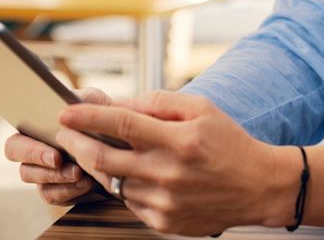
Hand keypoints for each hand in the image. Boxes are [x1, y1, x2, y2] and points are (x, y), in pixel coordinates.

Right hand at [0, 87, 114, 205]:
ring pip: (28, 174)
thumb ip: (85, 100)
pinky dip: (66, 190)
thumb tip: (67, 102)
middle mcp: (33, 141)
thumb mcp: (102, 106)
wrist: (129, 158)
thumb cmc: (109, 127)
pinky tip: (85, 184)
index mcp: (40, 116)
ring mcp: (39, 167)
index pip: (5, 107)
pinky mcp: (52, 189)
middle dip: (32, 152)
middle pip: (12, 148)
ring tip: (78, 171)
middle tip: (56, 157)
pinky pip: (47, 194)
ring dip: (53, 174)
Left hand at [56, 91, 301, 235]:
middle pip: (103, 158)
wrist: (258, 187)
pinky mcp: (163, 222)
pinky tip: (136, 174)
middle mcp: (167, 173)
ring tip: (102, 151)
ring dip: (101, 166)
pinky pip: (128, 202)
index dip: (88, 117)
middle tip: (65, 133)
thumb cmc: (229, 143)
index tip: (66, 111)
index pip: (121, 124)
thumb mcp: (201, 109)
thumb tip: (118, 103)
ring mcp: (163, 202)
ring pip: (113, 182)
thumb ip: (158, 102)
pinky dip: (124, 186)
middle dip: (76, 143)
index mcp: (178, 140)